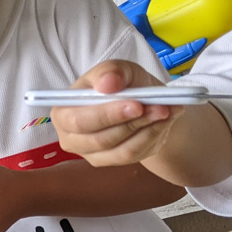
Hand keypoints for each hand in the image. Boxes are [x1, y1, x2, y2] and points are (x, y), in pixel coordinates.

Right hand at [50, 60, 181, 166]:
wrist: (139, 102)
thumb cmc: (119, 84)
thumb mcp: (117, 69)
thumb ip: (111, 72)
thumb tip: (107, 84)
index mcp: (63, 113)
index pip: (79, 121)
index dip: (107, 115)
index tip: (137, 105)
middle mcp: (72, 138)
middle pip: (101, 140)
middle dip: (134, 123)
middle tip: (161, 107)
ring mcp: (91, 154)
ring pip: (122, 150)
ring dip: (149, 130)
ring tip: (168, 110)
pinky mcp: (112, 162)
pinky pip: (135, 155)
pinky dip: (154, 136)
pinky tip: (164, 121)